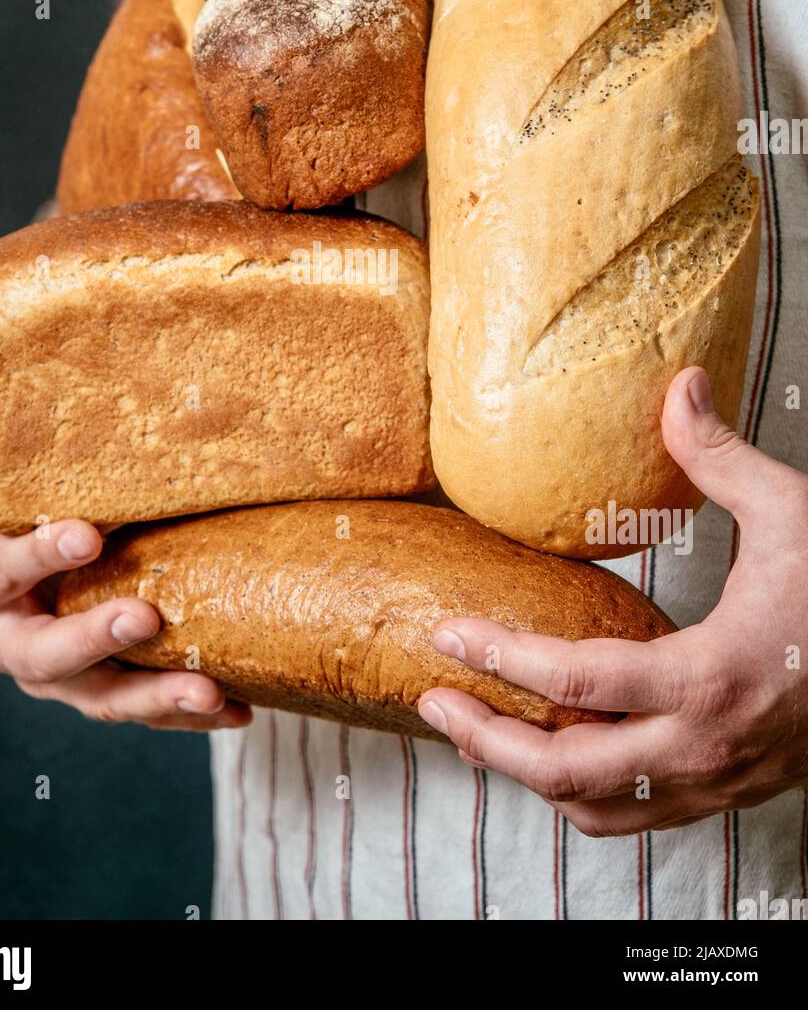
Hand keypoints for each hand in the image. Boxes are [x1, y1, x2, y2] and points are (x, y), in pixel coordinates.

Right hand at [0, 362, 250, 732]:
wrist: (14, 573)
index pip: (0, 574)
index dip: (38, 558)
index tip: (87, 535)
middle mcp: (11, 642)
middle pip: (44, 656)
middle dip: (94, 640)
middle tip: (146, 616)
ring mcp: (59, 677)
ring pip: (101, 699)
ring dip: (155, 698)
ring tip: (209, 691)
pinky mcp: (102, 690)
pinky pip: (143, 709)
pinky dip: (186, 713)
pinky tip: (239, 709)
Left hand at [418, 366, 807, 834]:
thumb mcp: (793, 516)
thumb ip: (723, 458)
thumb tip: (680, 388)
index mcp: (709, 675)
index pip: (575, 680)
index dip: (500, 658)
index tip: (448, 635)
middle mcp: (702, 746)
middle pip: (566, 770)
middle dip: (487, 741)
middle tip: (435, 699)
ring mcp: (714, 783)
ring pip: (595, 811)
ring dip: (524, 778)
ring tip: (474, 733)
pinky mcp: (724, 794)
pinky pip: (633, 818)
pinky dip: (577, 799)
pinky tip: (552, 762)